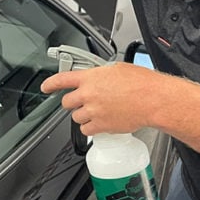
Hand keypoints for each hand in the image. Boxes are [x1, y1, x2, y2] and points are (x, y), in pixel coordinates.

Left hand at [40, 62, 161, 135]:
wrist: (153, 100)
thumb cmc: (142, 83)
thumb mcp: (117, 69)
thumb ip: (99, 74)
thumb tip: (95, 77)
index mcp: (90, 78)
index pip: (62, 80)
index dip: (50, 84)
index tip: (45, 87)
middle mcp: (88, 94)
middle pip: (67, 103)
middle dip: (73, 103)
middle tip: (83, 102)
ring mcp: (93, 111)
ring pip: (75, 117)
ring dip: (83, 115)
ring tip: (97, 112)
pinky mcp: (100, 125)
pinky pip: (86, 130)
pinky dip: (90, 128)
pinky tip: (99, 122)